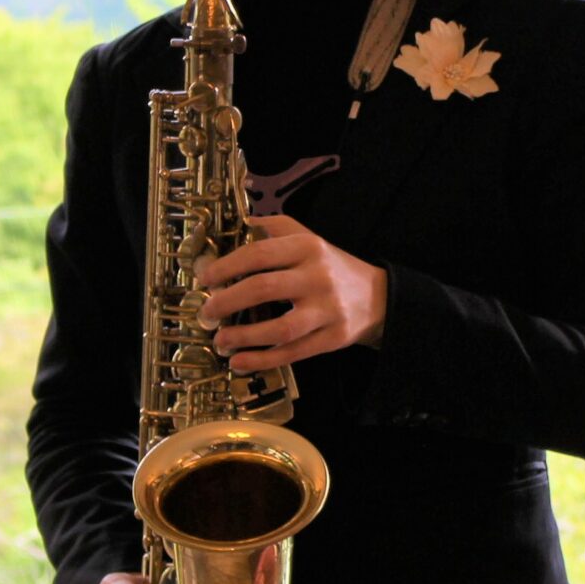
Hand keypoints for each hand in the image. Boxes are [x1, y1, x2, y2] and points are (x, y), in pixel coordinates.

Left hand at [197, 213, 388, 372]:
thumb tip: (240, 222)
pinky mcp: (333, 338)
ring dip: (243, 336)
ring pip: (280, 327)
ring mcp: (327, 310)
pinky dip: (263, 359)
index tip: (205, 279)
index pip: (260, 253)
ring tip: (220, 340)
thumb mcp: (310, 238)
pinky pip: (293, 352)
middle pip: (264, 288)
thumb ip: (276, 228)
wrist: (379, 298)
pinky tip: (240, 361)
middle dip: (227, 302)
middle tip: (206, 312)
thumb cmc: (332, 267)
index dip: (227, 266)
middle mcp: (318, 276)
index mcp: (308, 247)